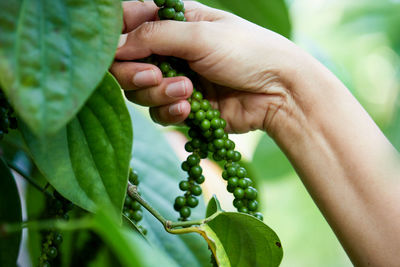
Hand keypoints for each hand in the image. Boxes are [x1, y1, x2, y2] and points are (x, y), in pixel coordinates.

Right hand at [111, 1, 307, 133]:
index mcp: (173, 20)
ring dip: (158, 93)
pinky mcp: (183, 106)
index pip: (128, 23)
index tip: (121, 51)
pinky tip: (189, 109)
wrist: (278, 92)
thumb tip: (115, 46)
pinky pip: (159, 113)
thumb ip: (154, 36)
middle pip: (125, 63)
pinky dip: (170, 112)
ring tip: (188, 91)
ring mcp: (175, 78)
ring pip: (139, 91)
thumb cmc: (247, 51)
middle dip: (135, 73)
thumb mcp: (200, 35)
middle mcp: (169, 48)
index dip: (117, 38)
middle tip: (155, 75)